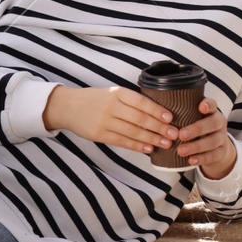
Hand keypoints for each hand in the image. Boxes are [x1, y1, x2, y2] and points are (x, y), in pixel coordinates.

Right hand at [42, 85, 169, 152]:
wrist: (68, 106)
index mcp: (117, 92)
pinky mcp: (99, 134)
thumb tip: (158, 114)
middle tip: (174, 134)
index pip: (141, 102)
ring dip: (151, 139)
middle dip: (159, 128)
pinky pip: (122, 141)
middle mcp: (111, 106)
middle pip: (139, 118)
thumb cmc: (95, 99)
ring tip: (165, 143)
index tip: (171, 118)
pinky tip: (148, 149)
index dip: (157, 110)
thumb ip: (130, 101)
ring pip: (132, 132)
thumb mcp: (112, 93)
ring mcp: (104, 121)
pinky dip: (136, 146)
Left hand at [172, 98, 235, 178]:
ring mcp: (221, 138)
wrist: (217, 148)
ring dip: (195, 146)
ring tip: (180, 150)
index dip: (208, 105)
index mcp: (211, 112)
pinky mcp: (221, 153)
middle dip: (196, 129)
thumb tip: (158, 113)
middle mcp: (219, 123)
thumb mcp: (194, 119)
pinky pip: (213, 156)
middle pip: (212, 124)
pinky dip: (201, 158)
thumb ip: (182, 115)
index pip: (212, 104)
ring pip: (212, 141)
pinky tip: (191, 160)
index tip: (201, 107)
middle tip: (181, 134)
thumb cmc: (199, 130)